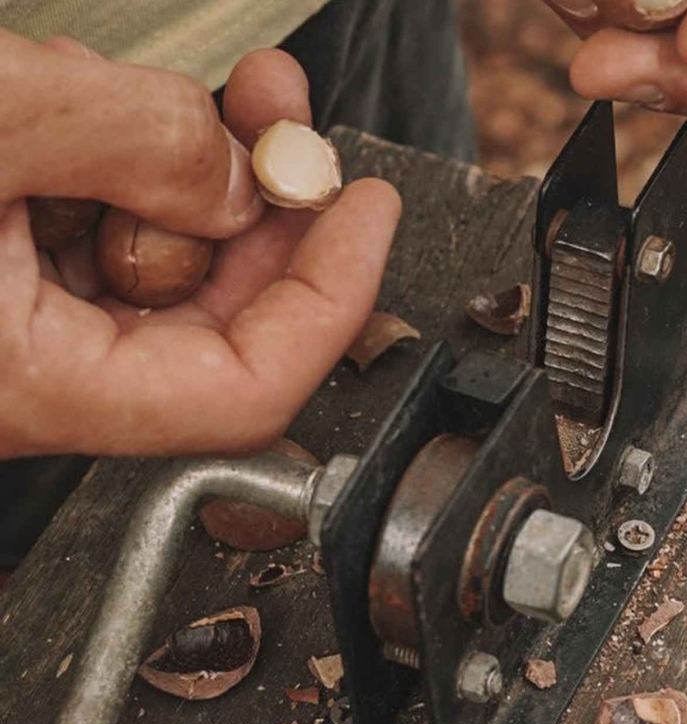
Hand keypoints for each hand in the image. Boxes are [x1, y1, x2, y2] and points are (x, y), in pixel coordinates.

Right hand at [0, 34, 401, 458]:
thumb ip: (138, 146)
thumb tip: (244, 178)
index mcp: (29, 387)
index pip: (249, 388)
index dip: (333, 293)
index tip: (366, 210)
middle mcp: (22, 377)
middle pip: (213, 317)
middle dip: (264, 202)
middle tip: (282, 115)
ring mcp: (5, 326)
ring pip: (149, 263)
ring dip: (185, 168)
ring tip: (170, 88)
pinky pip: (81, 232)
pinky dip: (107, 164)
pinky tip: (87, 101)